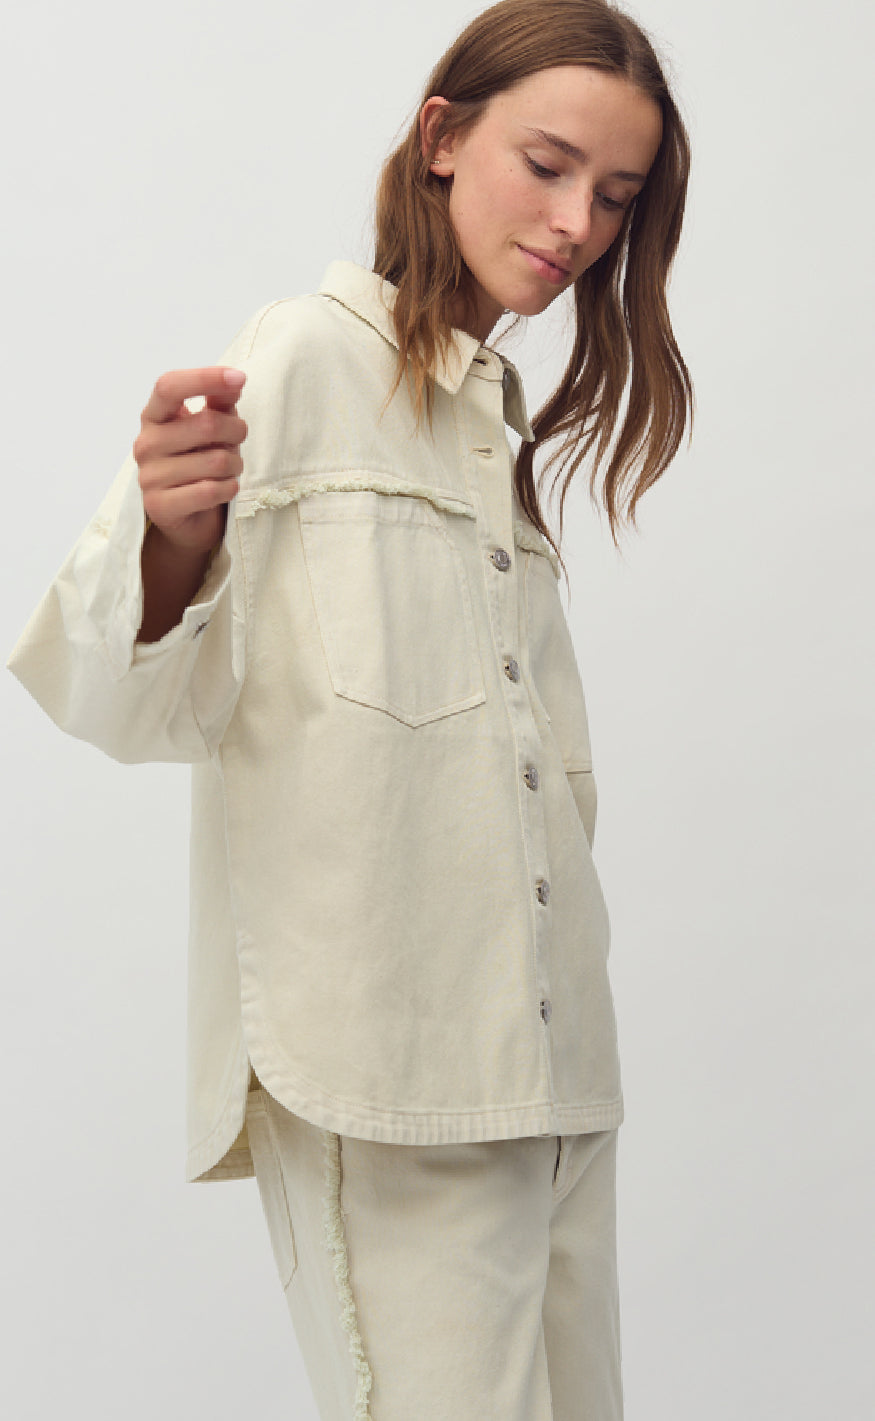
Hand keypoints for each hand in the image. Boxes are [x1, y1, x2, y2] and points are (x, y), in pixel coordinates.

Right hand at [134, 367, 247, 555]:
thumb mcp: (211, 429)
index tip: (238, 378)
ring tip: (230, 470)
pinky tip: (225, 488)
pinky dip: (229, 489)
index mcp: (154, 416)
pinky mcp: (159, 505)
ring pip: (215, 461)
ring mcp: (149, 476)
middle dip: (236, 431)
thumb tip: (234, 381)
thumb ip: (219, 404)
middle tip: (238, 440)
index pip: (169, 386)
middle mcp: (145, 443)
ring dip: (235, 465)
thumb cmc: (200, 464)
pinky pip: (210, 490)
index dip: (204, 378)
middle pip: (206, 424)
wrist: (189, 517)